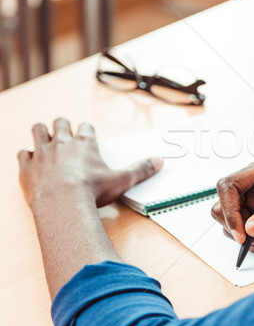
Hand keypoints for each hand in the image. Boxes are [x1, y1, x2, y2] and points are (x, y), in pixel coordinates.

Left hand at [18, 118, 162, 208]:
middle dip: (62, 126)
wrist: (62, 202)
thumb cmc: (92, 190)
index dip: (87, 131)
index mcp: (85, 143)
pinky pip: (22, 154)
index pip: (85, 127)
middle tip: (65, 135)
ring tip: (45, 140)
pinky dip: (26, 156)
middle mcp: (62, 143)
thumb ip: (141, 169)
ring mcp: (42, 153)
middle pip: (60, 123)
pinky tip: (31, 162)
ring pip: (37, 130)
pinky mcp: (27, 167)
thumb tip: (159, 161)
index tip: (88, 136)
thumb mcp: (122, 180)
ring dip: (41, 133)